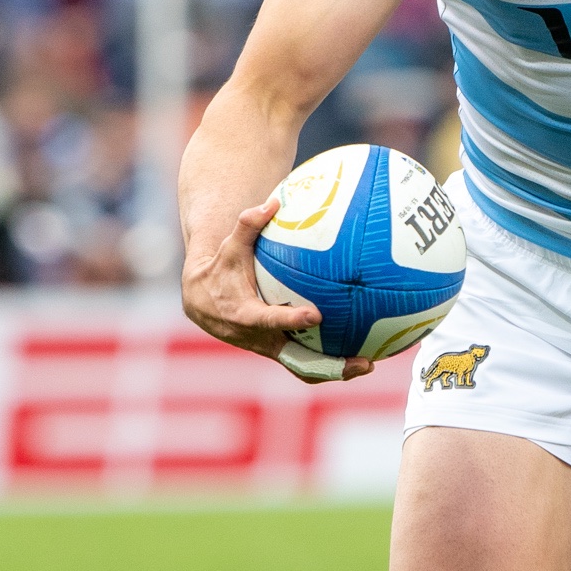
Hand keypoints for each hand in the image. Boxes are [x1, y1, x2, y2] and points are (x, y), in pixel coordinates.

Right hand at [180, 196, 372, 384]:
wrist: (202, 301)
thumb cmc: (220, 269)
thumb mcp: (229, 248)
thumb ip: (247, 225)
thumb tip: (272, 201)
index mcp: (243, 314)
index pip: (267, 320)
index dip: (289, 320)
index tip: (315, 315)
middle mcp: (258, 338)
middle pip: (294, 358)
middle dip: (327, 364)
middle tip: (360, 362)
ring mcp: (270, 349)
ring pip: (303, 367)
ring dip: (334, 370)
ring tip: (368, 364)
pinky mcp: (279, 352)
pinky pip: (305, 363)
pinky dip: (330, 364)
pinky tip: (361, 353)